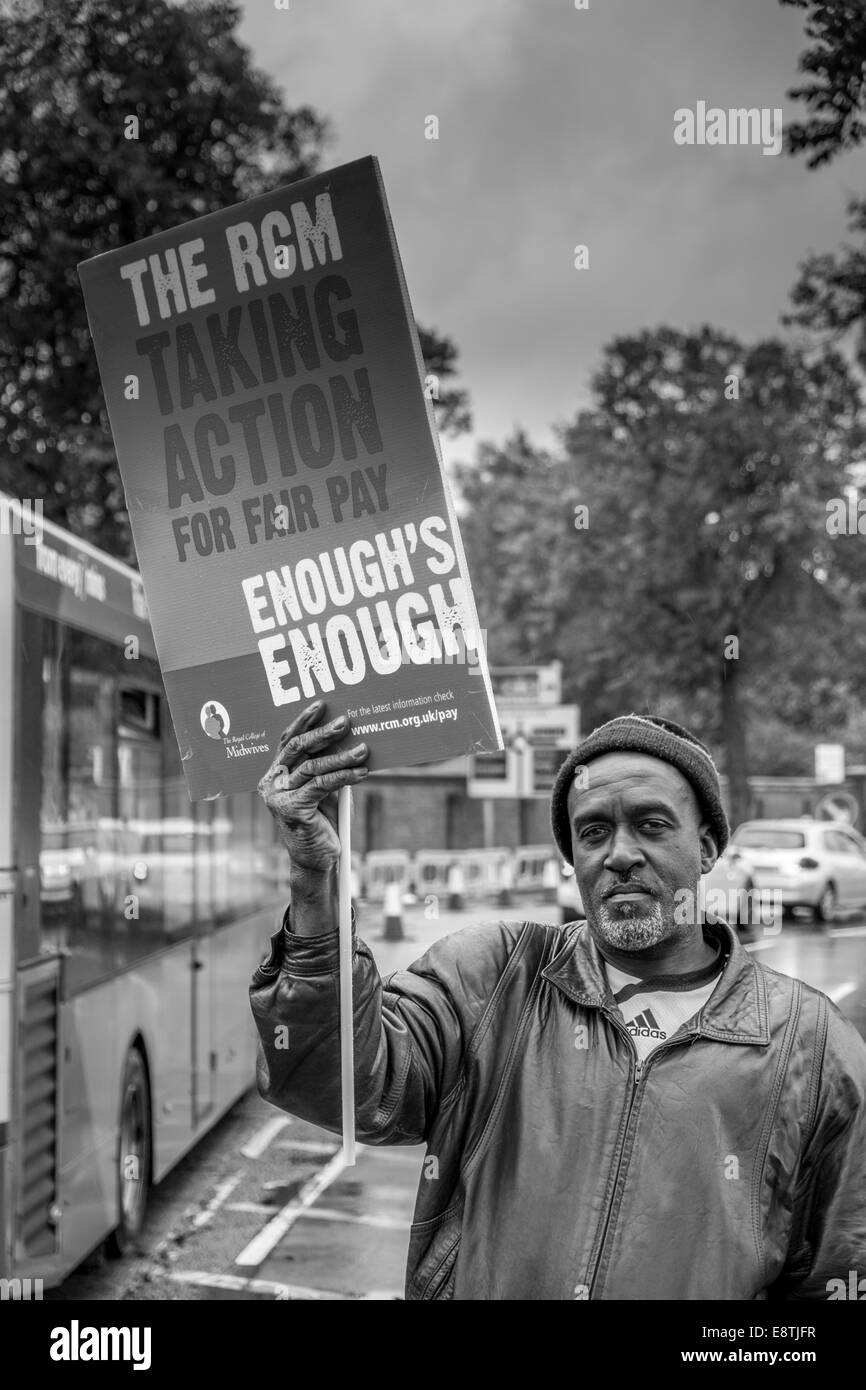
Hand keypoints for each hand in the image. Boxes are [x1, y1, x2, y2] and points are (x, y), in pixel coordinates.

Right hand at [257, 700, 368, 872]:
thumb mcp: (323, 787)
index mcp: (274, 774)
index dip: (303, 721)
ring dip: (341, 757)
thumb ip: (326, 764)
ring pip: (313, 767)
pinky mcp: (293, 809)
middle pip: (297, 748)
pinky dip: (345, 776)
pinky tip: (362, 773)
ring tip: (363, 750)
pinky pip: (322, 785)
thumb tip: (345, 736)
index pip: (287, 741)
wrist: (316, 859)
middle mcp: (271, 783)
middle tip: (345, 721)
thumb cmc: (321, 821)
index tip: (322, 705)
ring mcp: (279, 797)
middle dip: (323, 732)